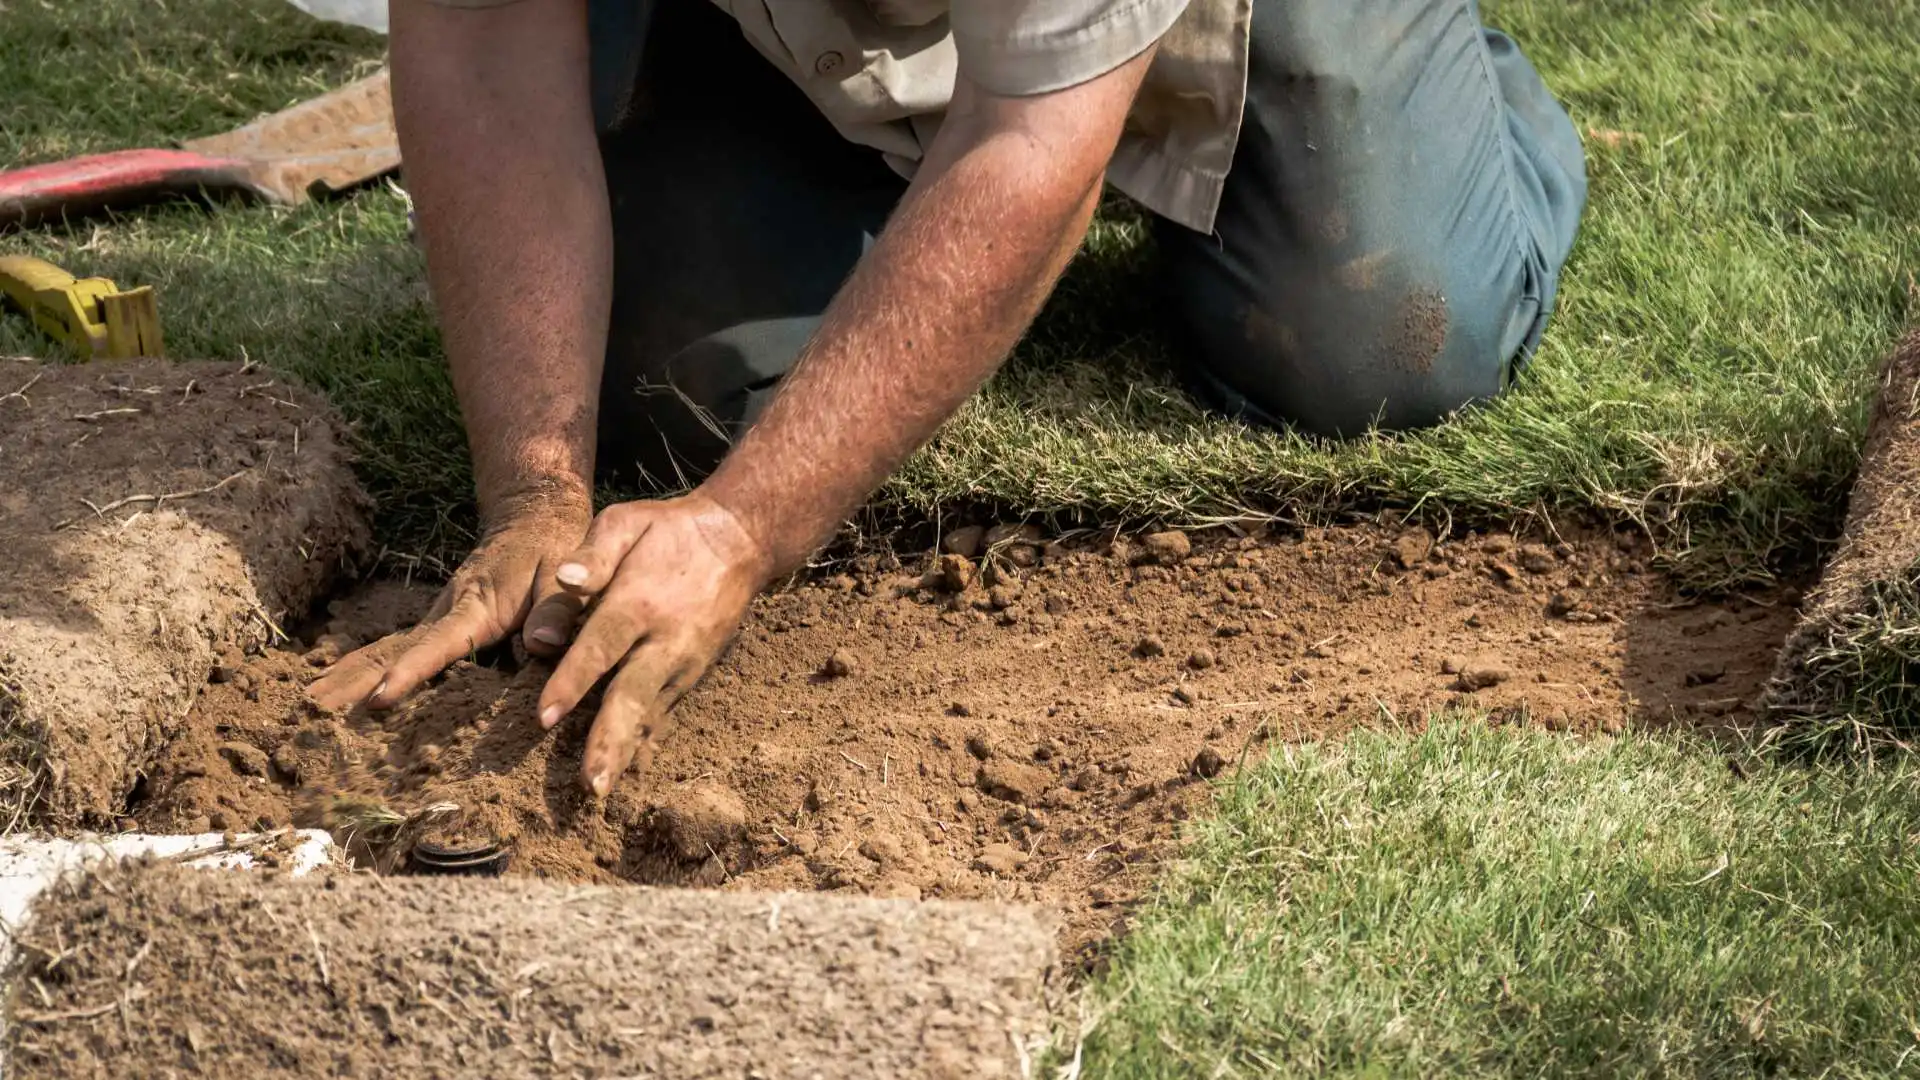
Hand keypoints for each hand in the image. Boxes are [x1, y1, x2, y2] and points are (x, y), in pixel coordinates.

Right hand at [308, 483, 592, 710]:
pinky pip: (392, 648)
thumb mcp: (570, 577)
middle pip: (390, 650)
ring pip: (383, 650)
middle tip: (312, 715)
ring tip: (306, 706)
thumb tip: (542, 646)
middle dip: (353, 682)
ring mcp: (436, 617)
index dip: (410, 672)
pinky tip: (333, 687)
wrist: (534, 516)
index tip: (380, 698)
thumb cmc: (556, 550)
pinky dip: (360, 667)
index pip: (438, 644)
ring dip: (346, 677)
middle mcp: (446, 612)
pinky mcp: (437, 623)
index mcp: (477, 607)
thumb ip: (557, 610)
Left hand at [535, 490, 770, 795]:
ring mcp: (684, 661)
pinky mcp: (693, 672)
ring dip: (625, 752)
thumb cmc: (669, 530)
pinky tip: (626, 769)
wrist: (738, 541)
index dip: (571, 683)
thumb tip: (565, 578)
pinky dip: (645, 742)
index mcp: (640, 601)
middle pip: (632, 695)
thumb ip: (594, 552)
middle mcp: (665, 639)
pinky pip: (663, 711)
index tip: (544, 718)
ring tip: (601, 789)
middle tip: (590, 783)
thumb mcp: (627, 521)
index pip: (600, 647)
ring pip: (649, 712)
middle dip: (608, 740)